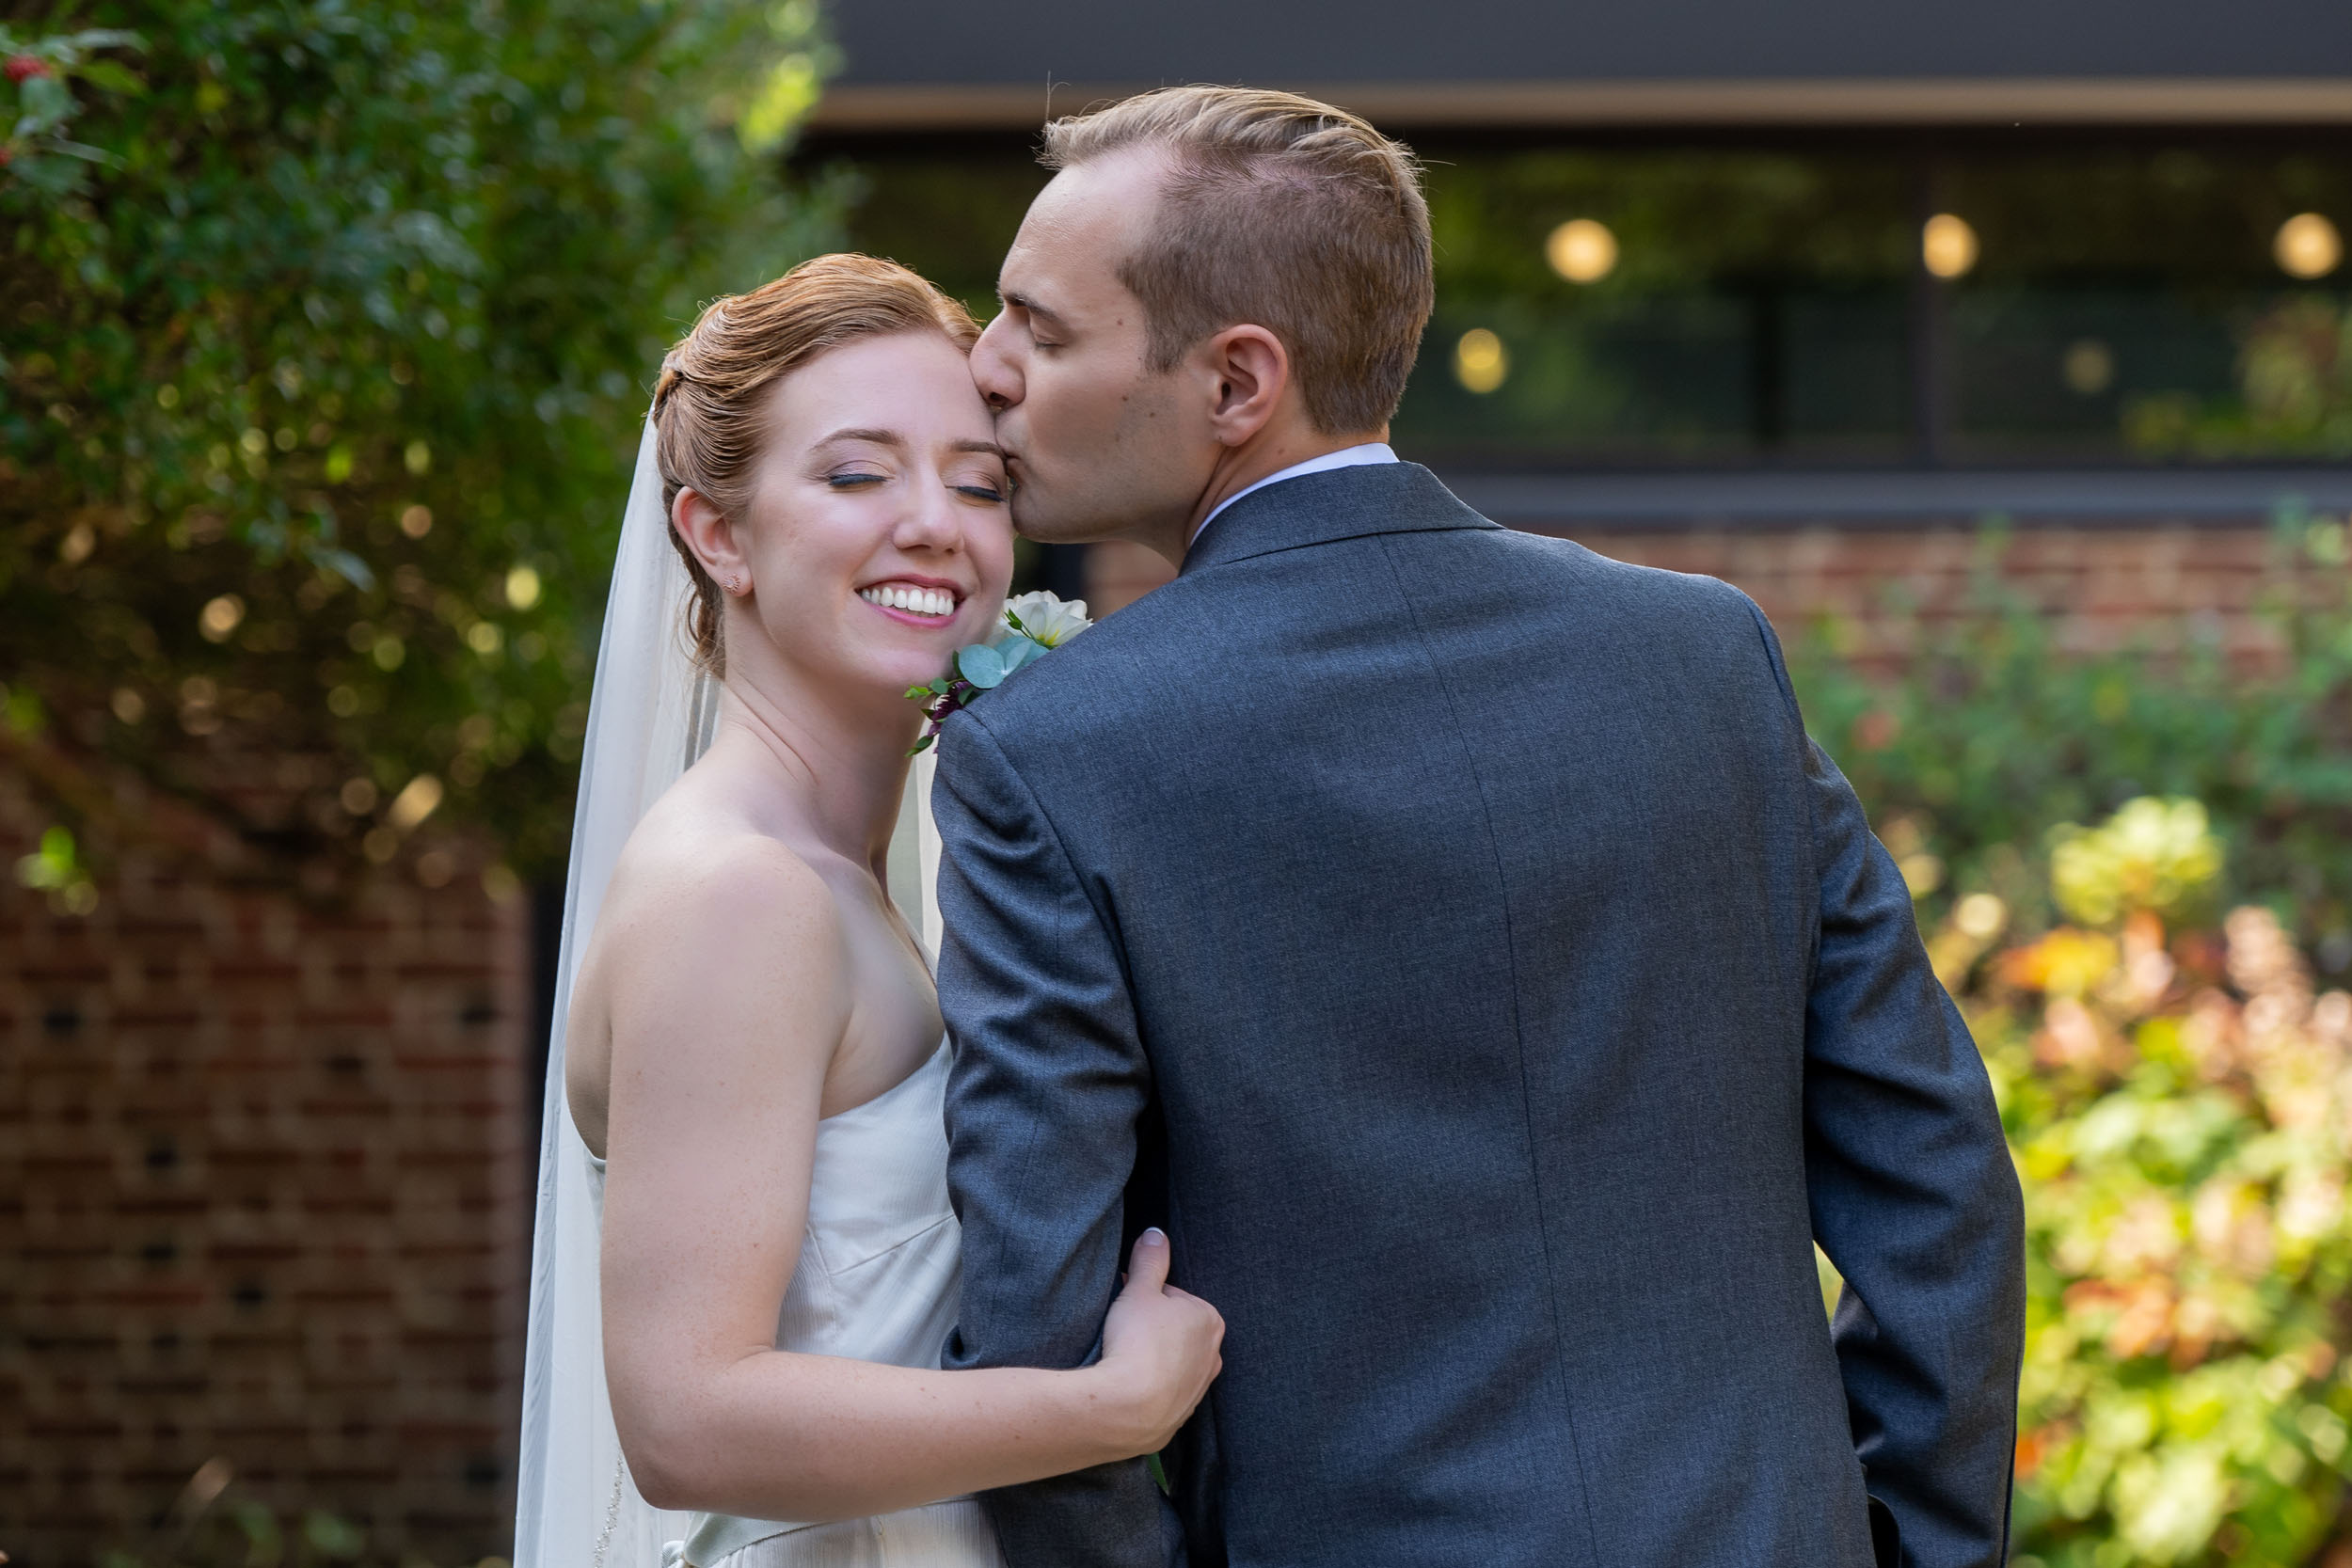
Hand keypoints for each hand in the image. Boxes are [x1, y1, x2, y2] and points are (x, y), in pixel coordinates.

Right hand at [1091, 1229, 1224, 1456]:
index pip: (1171, 1297)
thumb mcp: (1139, 1290)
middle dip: (1150, 1328)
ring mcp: (1199, 1388)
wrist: (1128, 1409)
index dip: (1143, 1298)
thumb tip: (1155, 1233)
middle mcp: (1213, 1353)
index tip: (1125, 1306)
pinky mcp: (1181, 1415)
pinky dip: (1149, 1387)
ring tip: (1124, 1361)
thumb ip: (1150, 1260)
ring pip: (1171, 1362)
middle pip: (1174, 1330)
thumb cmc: (1137, 1343)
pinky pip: (1163, 1392)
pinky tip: (1129, 1386)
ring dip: (1151, 1359)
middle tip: (1123, 1333)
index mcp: (1208, 1318)